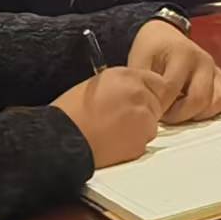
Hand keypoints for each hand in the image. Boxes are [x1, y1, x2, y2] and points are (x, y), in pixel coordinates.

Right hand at [48, 67, 163, 167]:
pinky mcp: (141, 139)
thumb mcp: (97, 84)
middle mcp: (138, 93)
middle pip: (157, 102)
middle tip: (122, 119)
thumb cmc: (72, 113)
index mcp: (126, 76)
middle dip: (146, 111)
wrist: (63, 138)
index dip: (149, 93)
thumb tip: (137, 89)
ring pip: (152, 123)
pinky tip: (114, 142)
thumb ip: (123, 84)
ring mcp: (142, 117)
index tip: (140, 101)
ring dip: (140, 128)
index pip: (157, 81)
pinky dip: (134, 143)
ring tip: (114, 131)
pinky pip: (144, 141)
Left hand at [124, 19, 220, 125]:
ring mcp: (217, 70)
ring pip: (218, 102)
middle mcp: (205, 62)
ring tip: (181, 110)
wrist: (163, 36)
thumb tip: (149, 112)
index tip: (150, 109)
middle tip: (165, 114)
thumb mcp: (139, 63)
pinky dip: (217, 108)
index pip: (172, 90)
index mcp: (183, 54)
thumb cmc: (151, 51)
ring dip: (198, 113)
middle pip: (199, 100)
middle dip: (179, 115)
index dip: (158, 106)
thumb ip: (145, 86)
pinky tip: (199, 108)